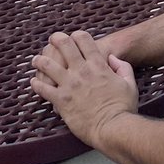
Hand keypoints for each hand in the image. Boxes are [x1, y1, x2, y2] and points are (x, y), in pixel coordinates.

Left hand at [31, 30, 137, 145]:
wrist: (113, 128)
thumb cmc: (123, 108)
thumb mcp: (129, 83)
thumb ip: (122, 67)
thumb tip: (112, 58)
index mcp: (98, 65)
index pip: (83, 39)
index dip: (76, 35)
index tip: (73, 38)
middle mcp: (81, 71)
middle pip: (63, 45)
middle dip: (56, 39)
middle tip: (52, 41)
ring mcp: (69, 85)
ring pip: (47, 64)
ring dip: (40, 60)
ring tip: (36, 60)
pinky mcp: (61, 100)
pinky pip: (43, 88)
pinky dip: (36, 84)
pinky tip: (34, 82)